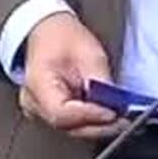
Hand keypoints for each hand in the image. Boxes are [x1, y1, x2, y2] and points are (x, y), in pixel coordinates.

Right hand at [18, 12, 122, 140]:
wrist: (48, 29)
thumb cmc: (63, 36)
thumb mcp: (89, 53)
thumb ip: (102, 82)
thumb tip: (117, 105)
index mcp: (37, 83)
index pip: (62, 113)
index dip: (90, 116)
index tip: (112, 113)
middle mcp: (33, 102)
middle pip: (68, 126)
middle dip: (99, 125)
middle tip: (124, 120)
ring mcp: (39, 110)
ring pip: (71, 128)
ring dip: (97, 125)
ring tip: (119, 118)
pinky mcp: (49, 112)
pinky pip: (72, 123)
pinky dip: (90, 121)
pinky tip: (106, 116)